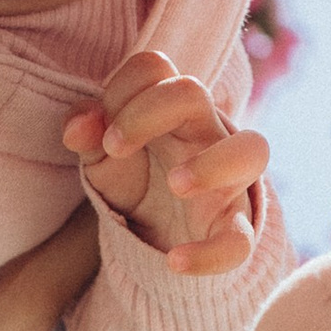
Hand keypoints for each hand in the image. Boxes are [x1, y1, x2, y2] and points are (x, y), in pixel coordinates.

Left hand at [61, 48, 265, 275]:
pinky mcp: (233, 228)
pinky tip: (176, 262)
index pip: (152, 68)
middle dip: (146, 112)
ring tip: (176, 185)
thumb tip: (78, 126)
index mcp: (171, 108)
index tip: (103, 130)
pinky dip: (212, 254)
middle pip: (192, 91)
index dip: (120, 89)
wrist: (162, 236)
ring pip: (252, 149)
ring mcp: (227, 179)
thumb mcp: (104, 158)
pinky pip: (240, 240)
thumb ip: (88, 134)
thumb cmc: (138, 180)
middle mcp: (205, 133)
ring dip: (212, 163)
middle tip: (115, 147)